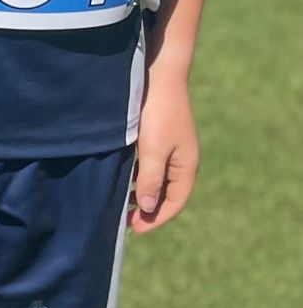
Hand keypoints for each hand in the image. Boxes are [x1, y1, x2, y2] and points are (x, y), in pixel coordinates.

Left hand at [131, 75, 199, 232]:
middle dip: (148, 209)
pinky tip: (122, 179)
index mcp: (186, 167)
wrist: (159, 78)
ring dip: (142, 194)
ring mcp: (172, 149)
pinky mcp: (160, 139)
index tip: (134, 229)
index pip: (174, 202)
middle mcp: (182, 161)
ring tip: (121, 203)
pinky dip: (139, 177)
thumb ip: (150, 180)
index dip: (156, 218)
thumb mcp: (152, 151)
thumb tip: (148, 208)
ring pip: (158, 180)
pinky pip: (152, 167)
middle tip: (124, 220)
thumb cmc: (157, 115)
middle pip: (167, 194)